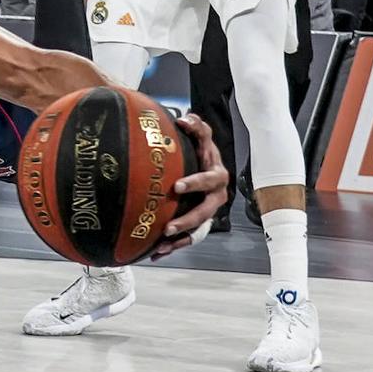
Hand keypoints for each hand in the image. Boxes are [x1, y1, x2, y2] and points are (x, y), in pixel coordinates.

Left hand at [152, 114, 227, 258]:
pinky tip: (156, 253)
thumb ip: (197, 126)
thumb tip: (185, 118)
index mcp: (216, 175)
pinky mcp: (200, 222)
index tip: (176, 186)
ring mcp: (208, 211)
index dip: (195, 183)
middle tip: (168, 224)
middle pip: (204, 211)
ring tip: (163, 240)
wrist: (209, 168)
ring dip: (181, 236)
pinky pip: (189, 238)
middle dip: (188, 218)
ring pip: (198, 228)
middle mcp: (215, 196)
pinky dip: (174, 246)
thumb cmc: (202, 152)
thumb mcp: (203, 138)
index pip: (208, 179)